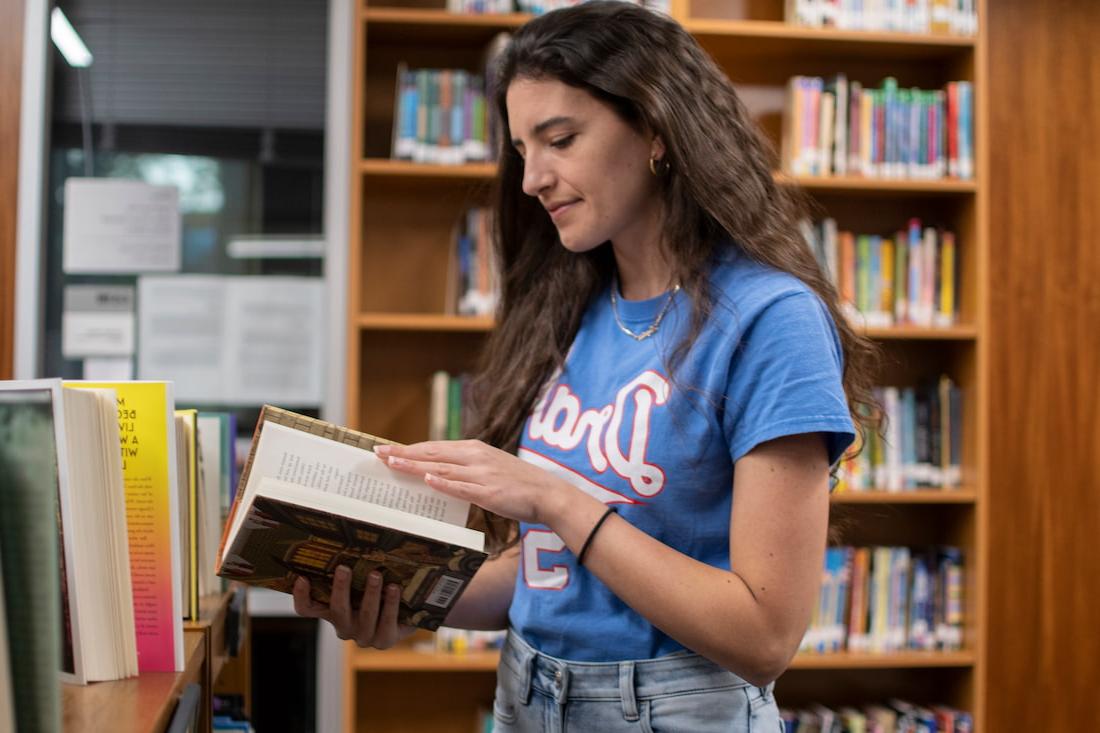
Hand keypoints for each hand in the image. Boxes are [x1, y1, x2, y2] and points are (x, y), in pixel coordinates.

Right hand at [291, 566, 414, 648]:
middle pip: (337, 610)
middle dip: (340, 588)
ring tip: (375, 574)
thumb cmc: (378, 591)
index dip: (301, 596)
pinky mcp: (384, 640)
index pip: (308, 609)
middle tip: (344, 568)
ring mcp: (364, 636)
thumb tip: (347, 544)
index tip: (302, 578)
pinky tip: (394, 588)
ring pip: (365, 615)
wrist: (406, 615)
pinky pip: (386, 622)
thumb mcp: (361, 581)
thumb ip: (352, 570)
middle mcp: (344, 627)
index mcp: (331, 612)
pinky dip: (390, 603)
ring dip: (370, 593)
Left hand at [375, 440, 571, 524]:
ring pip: (441, 468)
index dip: (408, 448)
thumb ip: (465, 469)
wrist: (546, 493)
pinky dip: (443, 482)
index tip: (386, 448)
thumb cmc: (517, 484)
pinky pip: (461, 487)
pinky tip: (427, 480)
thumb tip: (438, 474)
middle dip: (403, 453)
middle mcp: (475, 457)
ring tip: (392, 464)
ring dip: (415, 465)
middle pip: (432, 453)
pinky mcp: (489, 493)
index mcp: (474, 449)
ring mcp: (481, 474)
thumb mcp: (489, 468)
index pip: (434, 447)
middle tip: (378, 453)